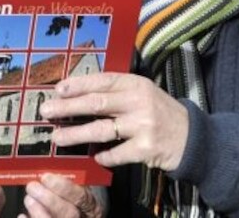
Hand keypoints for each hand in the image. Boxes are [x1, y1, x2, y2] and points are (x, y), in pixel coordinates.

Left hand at [22, 174, 102, 217]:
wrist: (72, 213)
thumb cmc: (73, 196)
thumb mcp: (78, 185)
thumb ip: (69, 177)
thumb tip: (51, 167)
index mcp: (91, 204)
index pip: (82, 197)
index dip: (65, 188)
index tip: (46, 177)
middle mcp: (82, 217)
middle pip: (69, 213)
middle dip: (50, 200)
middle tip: (33, 187)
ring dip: (39, 212)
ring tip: (29, 199)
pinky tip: (23, 215)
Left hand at [39, 71, 188, 170]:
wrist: (192, 138)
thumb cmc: (159, 113)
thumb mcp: (142, 94)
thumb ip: (116, 92)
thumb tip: (77, 93)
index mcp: (136, 84)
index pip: (103, 81)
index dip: (78, 84)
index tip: (57, 89)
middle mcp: (139, 102)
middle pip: (96, 104)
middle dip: (68, 108)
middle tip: (46, 111)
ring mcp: (143, 126)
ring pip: (101, 130)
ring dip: (75, 135)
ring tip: (57, 138)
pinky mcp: (146, 149)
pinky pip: (116, 154)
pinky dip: (103, 157)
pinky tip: (95, 157)